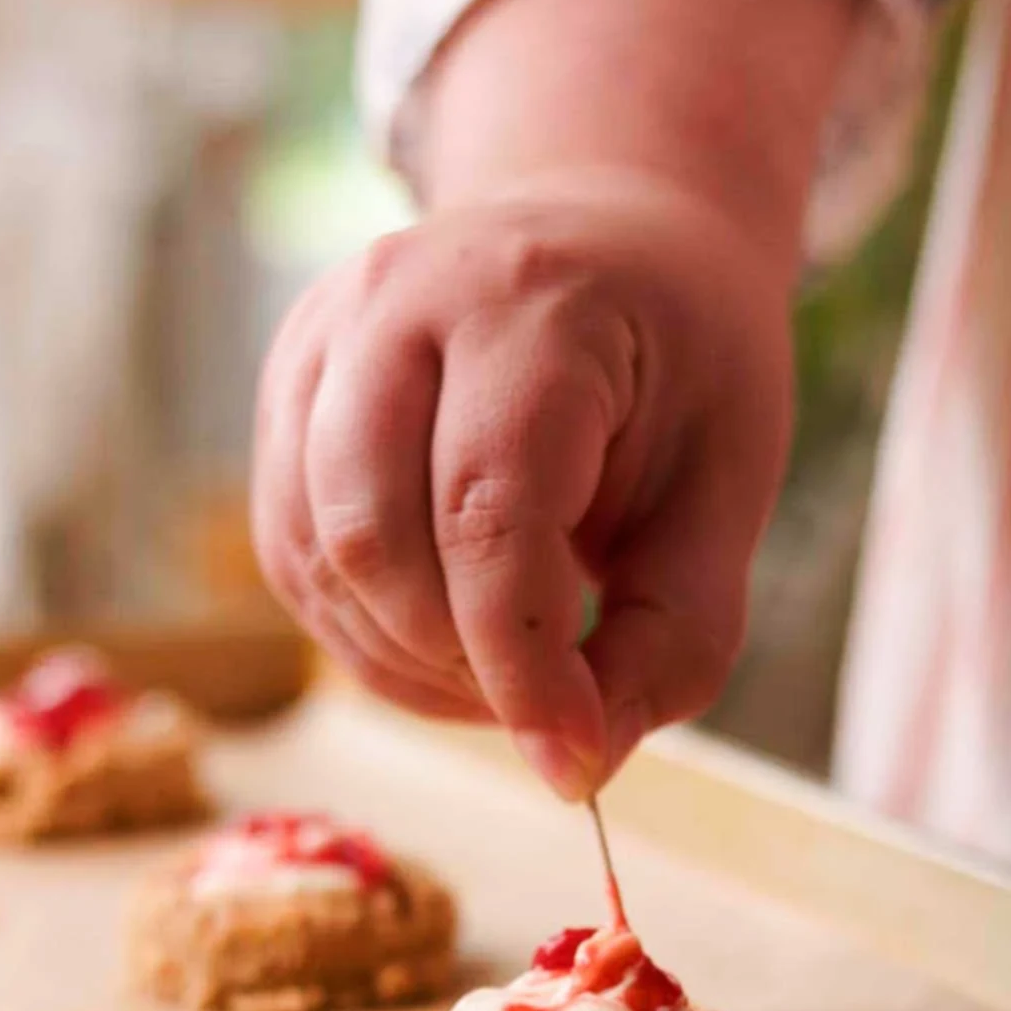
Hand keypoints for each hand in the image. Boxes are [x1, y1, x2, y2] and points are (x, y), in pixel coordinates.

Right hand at [252, 177, 790, 796]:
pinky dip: (364, 633)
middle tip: (545, 698)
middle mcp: (397, 301)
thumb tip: (574, 767)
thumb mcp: (725, 493)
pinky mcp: (285, 395)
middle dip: (457, 663)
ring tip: (501, 671)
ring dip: (404, 661)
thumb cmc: (680, 369)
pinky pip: (291, 555)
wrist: (608, 244)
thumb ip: (671, 638)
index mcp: (533, 301)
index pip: (488, 515)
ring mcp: (322, 342)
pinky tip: (445, 637)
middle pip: (371, 539)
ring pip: (315, 559)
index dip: (522, 664)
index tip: (572, 758)